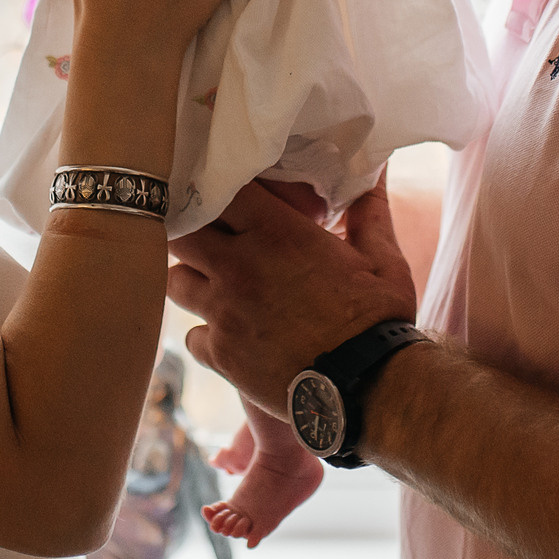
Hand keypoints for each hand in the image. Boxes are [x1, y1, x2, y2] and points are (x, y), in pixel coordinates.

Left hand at [167, 179, 416, 414]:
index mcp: (277, 234)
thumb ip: (369, 211)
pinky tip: (231, 337)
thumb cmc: (379, 320)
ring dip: (192, 280)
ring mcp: (224, 312)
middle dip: (191, 232)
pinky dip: (206, 336)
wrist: (370, 389)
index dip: (216, 188)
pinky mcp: (221, 354)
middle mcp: (239, 267)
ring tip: (216, 285)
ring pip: (174, 282)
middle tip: (210, 237)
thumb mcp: (383, 261)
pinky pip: (192, 337)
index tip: (225, 191)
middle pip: (180, 232)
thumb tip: (376, 169)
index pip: (219, 189)